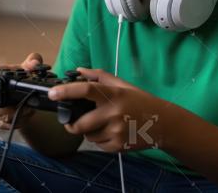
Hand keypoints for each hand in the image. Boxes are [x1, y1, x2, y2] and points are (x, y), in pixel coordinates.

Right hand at [0, 53, 43, 130]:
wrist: (21, 94)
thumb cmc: (21, 77)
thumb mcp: (29, 68)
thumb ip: (33, 61)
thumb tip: (34, 63)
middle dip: (9, 107)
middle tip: (26, 106)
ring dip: (15, 116)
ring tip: (28, 111)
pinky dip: (13, 123)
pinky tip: (23, 118)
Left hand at [47, 67, 164, 151]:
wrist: (164, 124)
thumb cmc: (140, 101)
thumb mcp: (122, 85)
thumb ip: (99, 77)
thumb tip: (79, 70)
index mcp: (114, 95)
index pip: (86, 90)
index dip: (67, 91)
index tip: (53, 93)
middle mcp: (115, 113)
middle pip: (81, 123)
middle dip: (71, 124)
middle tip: (70, 121)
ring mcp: (117, 131)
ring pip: (88, 136)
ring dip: (88, 132)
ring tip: (101, 124)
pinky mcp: (119, 146)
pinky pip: (97, 144)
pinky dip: (98, 139)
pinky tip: (111, 132)